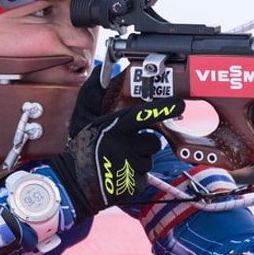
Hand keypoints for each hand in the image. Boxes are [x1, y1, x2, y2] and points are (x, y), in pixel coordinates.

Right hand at [51, 68, 184, 219]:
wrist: (74, 184)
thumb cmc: (83, 147)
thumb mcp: (84, 117)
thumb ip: (96, 93)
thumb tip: (108, 70)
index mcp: (112, 127)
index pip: (142, 115)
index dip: (162, 108)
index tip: (179, 104)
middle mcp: (122, 146)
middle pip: (152, 140)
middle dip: (143, 141)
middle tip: (124, 145)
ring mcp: (129, 167)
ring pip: (149, 157)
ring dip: (139, 157)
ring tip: (119, 160)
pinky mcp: (134, 184)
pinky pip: (146, 174)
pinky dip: (136, 173)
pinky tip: (121, 172)